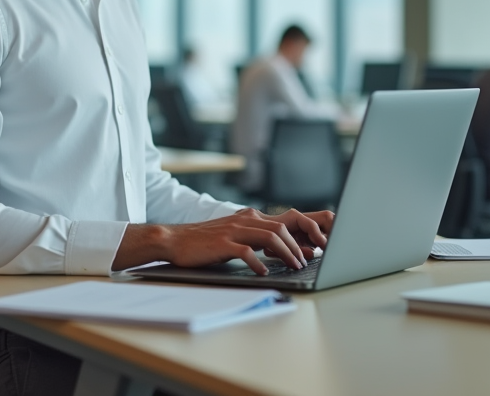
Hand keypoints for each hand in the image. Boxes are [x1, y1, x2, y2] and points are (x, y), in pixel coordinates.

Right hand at [112, 209, 322, 273]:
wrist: (174, 240)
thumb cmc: (205, 242)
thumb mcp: (233, 235)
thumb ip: (254, 238)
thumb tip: (279, 251)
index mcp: (249, 217)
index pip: (284, 220)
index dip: (303, 232)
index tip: (314, 248)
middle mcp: (245, 219)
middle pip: (282, 228)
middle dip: (300, 245)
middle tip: (308, 261)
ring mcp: (234, 230)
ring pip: (270, 236)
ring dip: (286, 253)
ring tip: (294, 266)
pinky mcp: (223, 242)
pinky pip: (247, 251)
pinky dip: (259, 262)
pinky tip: (264, 272)